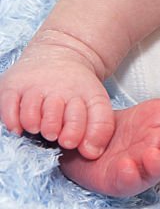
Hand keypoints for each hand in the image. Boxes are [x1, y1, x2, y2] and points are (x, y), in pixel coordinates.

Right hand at [0, 34, 114, 158]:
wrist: (61, 55)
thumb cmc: (77, 87)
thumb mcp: (97, 102)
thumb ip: (100, 128)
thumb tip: (91, 153)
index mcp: (84, 96)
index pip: (82, 117)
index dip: (76, 132)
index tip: (70, 142)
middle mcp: (58, 90)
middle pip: (54, 117)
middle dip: (53, 129)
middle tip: (52, 134)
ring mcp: (34, 87)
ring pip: (30, 113)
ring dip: (34, 125)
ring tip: (37, 128)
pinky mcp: (13, 85)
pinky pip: (8, 107)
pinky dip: (13, 121)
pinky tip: (20, 127)